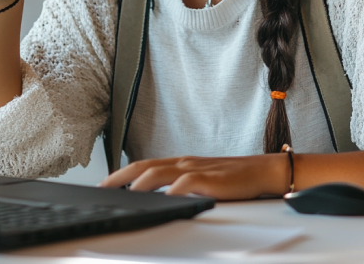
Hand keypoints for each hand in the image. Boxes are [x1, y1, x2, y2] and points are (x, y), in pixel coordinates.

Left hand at [99, 154, 289, 199]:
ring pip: (159, 172)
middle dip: (120, 177)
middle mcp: (184, 162)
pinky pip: (185, 184)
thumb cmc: (232, 179)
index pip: (144, 165)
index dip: (122, 174)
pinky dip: (171, 192)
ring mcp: (195, 169)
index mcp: (180, 162)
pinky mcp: (209, 179)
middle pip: (144, 166)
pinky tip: (161, 201)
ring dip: (138, 184)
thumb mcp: (201, 180)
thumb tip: (158, 198)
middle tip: (102, 190)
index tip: (104, 185)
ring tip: (123, 196)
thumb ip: (181, 186)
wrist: (261, 171)